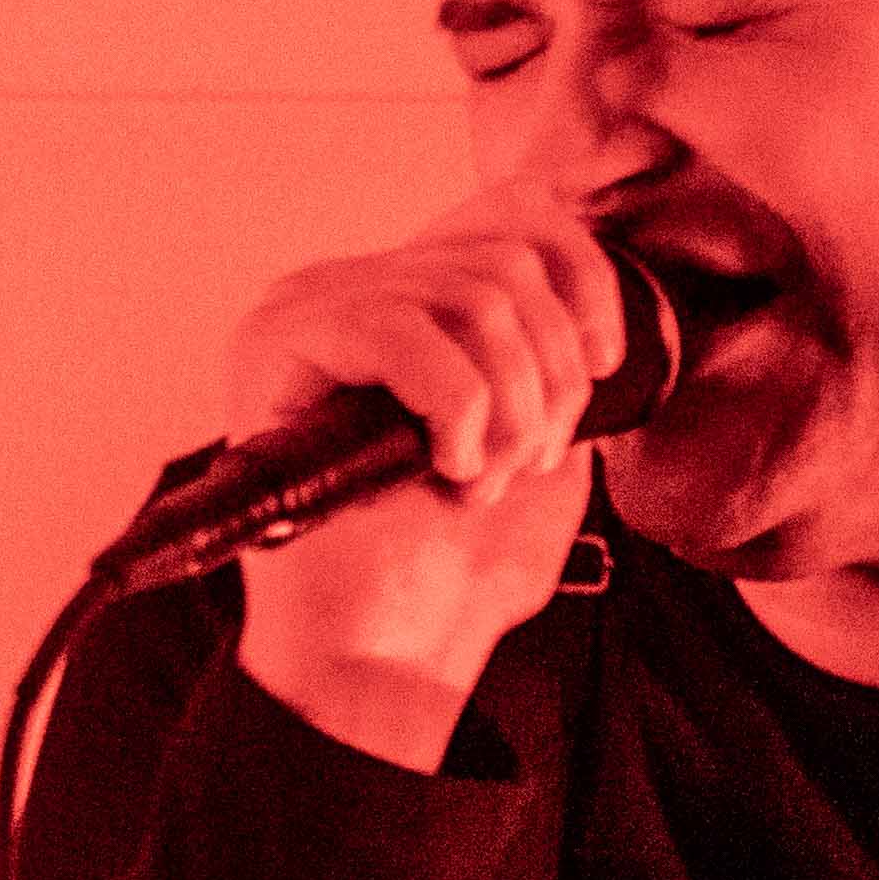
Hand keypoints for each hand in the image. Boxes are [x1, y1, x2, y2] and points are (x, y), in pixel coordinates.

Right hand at [216, 175, 641, 766]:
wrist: (383, 662)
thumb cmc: (450, 572)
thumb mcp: (533, 441)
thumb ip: (552, 361)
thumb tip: (598, 308)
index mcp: (406, 301)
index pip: (517, 218)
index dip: (585, 287)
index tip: (593, 379)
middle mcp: (348, 288)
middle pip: (506, 261)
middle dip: (550, 376)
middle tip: (525, 464)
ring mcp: (308, 312)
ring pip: (472, 296)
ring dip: (510, 405)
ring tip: (484, 479)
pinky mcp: (280, 348)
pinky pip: (403, 332)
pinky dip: (455, 408)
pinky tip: (448, 469)